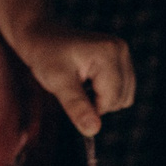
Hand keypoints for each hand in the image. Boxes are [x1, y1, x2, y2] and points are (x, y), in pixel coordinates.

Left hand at [7, 23, 135, 136]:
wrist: (40, 35)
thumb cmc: (46, 56)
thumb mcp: (57, 82)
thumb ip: (76, 106)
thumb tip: (93, 130)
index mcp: (108, 53)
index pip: (112, 99)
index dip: (91, 107)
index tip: (70, 94)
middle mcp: (121, 50)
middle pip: (121, 99)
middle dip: (97, 102)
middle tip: (74, 86)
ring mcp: (123, 53)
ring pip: (124, 96)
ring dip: (101, 99)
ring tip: (81, 83)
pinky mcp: (120, 59)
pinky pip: (122, 89)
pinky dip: (105, 93)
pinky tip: (88, 81)